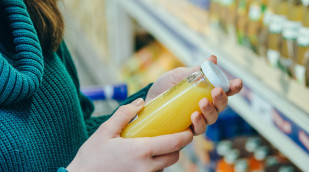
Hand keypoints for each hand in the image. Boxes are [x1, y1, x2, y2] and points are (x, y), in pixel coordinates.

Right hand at [67, 98, 192, 171]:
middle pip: (174, 157)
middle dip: (177, 146)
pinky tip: (146, 156)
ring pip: (165, 167)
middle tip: (172, 135)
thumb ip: (124, 114)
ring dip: (167, 156)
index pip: (173, 143)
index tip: (188, 130)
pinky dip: (156, 165)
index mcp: (140, 151)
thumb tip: (140, 103)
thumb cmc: (92, 156)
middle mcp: (146, 167)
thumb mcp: (105, 130)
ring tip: (159, 144)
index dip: (185, 136)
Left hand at [145, 55, 242, 134]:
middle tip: (216, 91)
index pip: (224, 90)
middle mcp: (205, 106)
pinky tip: (194, 115)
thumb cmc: (165, 86)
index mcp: (206, 91)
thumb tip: (213, 59)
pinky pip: (197, 129)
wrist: (148, 99)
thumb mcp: (179, 76)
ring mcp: (197, 119)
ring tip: (202, 103)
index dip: (233, 87)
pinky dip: (198, 123)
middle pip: (221, 106)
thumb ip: (195, 70)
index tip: (238, 83)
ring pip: (211, 118)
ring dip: (210, 111)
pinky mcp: (187, 129)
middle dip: (221, 99)